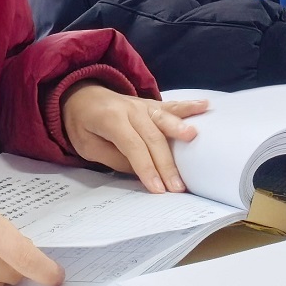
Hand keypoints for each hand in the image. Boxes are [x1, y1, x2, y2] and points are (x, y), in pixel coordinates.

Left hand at [59, 84, 208, 192]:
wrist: (80, 96)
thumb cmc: (82, 125)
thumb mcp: (87, 147)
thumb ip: (114, 158)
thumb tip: (142, 171)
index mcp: (110, 119)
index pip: (132, 146)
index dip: (146, 167)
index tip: (157, 189)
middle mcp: (130, 109)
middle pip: (152, 137)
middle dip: (166, 163)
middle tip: (178, 187)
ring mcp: (143, 104)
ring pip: (164, 119)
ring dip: (180, 129)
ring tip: (193, 138)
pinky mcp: (151, 104)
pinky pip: (171, 106)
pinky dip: (188, 106)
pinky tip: (205, 105)